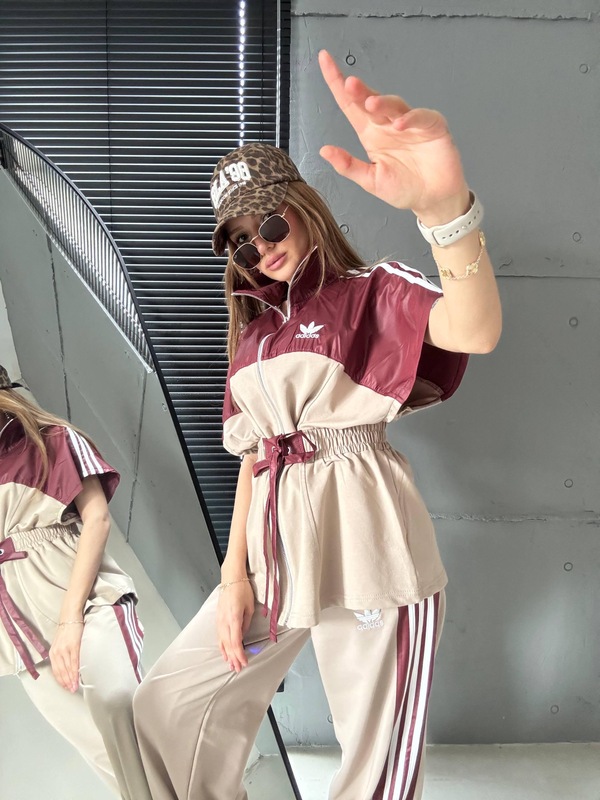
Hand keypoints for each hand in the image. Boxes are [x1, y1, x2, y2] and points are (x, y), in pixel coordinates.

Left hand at [49, 622, 83, 692]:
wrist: (71, 616)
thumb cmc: (68, 630)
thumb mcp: (61, 643)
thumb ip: (62, 654)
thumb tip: (67, 666)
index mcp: (53, 652)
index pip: (56, 670)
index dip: (61, 681)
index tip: (66, 688)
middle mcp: (56, 652)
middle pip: (61, 672)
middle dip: (66, 683)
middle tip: (72, 690)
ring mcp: (64, 649)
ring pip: (67, 669)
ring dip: (71, 679)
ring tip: (75, 687)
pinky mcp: (73, 646)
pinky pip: (74, 661)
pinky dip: (75, 671)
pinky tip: (77, 676)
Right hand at [216, 581, 254, 672]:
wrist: (231, 578)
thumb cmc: (243, 590)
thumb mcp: (250, 607)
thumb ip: (246, 623)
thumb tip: (243, 635)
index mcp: (234, 618)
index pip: (236, 641)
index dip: (240, 654)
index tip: (244, 662)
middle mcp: (224, 621)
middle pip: (228, 644)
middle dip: (233, 658)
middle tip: (238, 669)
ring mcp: (219, 620)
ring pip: (222, 641)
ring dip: (227, 654)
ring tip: (231, 665)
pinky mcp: (217, 618)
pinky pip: (219, 636)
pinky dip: (221, 646)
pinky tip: (224, 652)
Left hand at [317, 50, 469, 220]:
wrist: (433, 200)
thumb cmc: (404, 189)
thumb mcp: (371, 181)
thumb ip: (348, 166)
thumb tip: (324, 150)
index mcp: (371, 134)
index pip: (350, 105)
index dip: (337, 83)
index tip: (324, 60)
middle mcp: (388, 124)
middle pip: (371, 99)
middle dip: (360, 90)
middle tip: (350, 83)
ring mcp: (410, 123)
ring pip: (394, 105)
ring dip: (383, 102)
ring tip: (371, 105)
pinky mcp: (432, 126)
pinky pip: (421, 117)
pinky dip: (410, 118)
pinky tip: (398, 125)